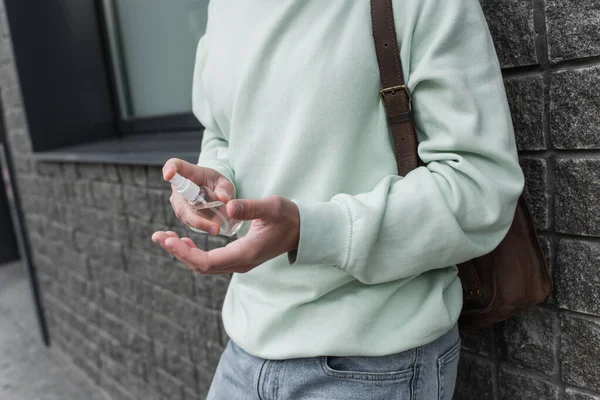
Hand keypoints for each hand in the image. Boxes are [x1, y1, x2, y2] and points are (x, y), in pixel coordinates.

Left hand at [152, 196, 299, 273]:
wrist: (302, 231)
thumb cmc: (288, 217)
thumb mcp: (271, 207)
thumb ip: (250, 208)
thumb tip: (228, 206)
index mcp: (245, 254)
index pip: (208, 262)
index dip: (185, 253)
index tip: (168, 239)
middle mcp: (239, 263)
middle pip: (201, 266)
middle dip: (178, 252)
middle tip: (158, 236)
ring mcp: (238, 263)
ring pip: (204, 265)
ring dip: (183, 253)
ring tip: (164, 238)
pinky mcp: (238, 258)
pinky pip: (211, 261)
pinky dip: (194, 252)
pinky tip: (183, 241)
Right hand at [162, 158, 233, 234]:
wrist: (214, 191)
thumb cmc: (216, 183)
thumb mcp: (224, 182)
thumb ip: (225, 188)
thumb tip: (223, 198)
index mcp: (188, 172)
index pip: (174, 165)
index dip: (169, 169)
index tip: (168, 175)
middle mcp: (178, 187)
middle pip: (181, 203)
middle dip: (196, 218)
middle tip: (215, 227)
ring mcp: (178, 201)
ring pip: (184, 215)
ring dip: (200, 224)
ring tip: (216, 229)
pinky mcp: (181, 213)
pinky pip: (189, 221)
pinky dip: (201, 225)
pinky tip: (212, 227)